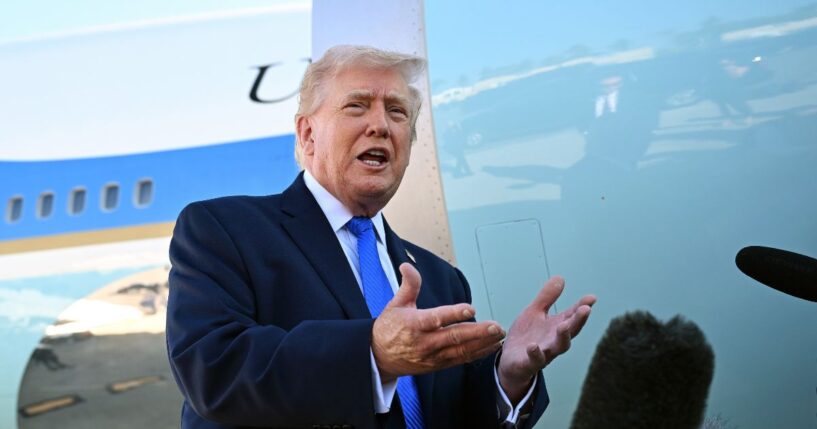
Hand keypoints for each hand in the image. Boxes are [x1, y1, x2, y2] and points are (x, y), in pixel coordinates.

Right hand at [372, 263, 504, 380]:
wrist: (379, 358)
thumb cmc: (389, 328)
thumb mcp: (395, 304)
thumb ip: (408, 285)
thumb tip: (407, 265)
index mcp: (414, 325)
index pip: (436, 319)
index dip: (454, 314)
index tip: (470, 308)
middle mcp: (425, 342)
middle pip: (454, 337)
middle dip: (477, 332)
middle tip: (496, 326)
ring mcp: (432, 356)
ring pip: (461, 351)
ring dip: (482, 343)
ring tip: (499, 335)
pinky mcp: (438, 365)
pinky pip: (460, 359)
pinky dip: (477, 353)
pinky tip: (491, 346)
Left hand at [498, 276, 595, 402]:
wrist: (510, 361)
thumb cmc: (526, 336)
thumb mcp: (534, 312)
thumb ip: (547, 297)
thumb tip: (560, 277)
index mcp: (557, 326)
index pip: (572, 315)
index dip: (582, 307)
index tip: (592, 298)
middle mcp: (554, 340)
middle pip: (570, 330)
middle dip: (578, 321)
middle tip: (585, 309)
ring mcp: (544, 352)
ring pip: (558, 347)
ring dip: (562, 337)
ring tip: (564, 326)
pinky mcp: (529, 363)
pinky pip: (534, 360)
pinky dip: (535, 353)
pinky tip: (533, 346)